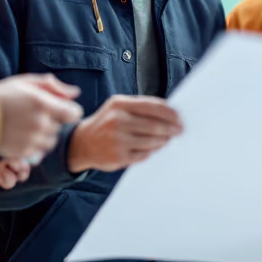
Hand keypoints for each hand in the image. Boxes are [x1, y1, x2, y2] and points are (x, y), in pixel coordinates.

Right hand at [0, 74, 82, 160]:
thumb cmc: (1, 95)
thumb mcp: (26, 82)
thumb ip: (53, 86)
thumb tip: (75, 93)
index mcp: (42, 103)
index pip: (74, 113)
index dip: (68, 110)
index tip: (60, 108)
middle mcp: (40, 123)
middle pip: (60, 127)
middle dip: (52, 120)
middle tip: (33, 114)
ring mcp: (32, 140)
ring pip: (51, 141)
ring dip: (44, 134)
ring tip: (26, 125)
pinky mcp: (23, 152)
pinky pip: (38, 151)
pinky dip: (33, 144)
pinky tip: (20, 135)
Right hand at [67, 95, 182, 172]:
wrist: (82, 143)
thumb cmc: (106, 123)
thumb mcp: (118, 108)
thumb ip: (140, 108)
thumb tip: (169, 113)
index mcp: (120, 104)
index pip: (152, 106)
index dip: (169, 113)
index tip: (179, 118)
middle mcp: (117, 120)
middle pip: (154, 125)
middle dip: (171, 129)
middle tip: (179, 131)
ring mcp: (117, 139)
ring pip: (151, 141)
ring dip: (163, 141)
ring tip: (166, 140)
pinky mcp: (118, 156)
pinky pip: (144, 155)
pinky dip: (151, 152)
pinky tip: (152, 149)